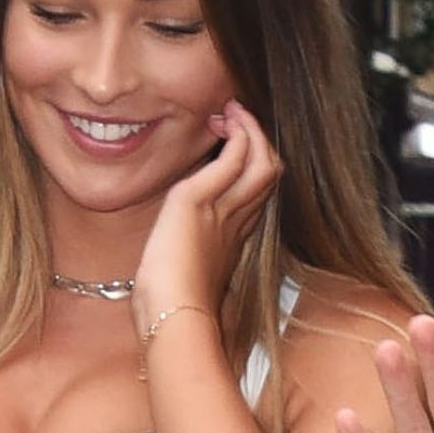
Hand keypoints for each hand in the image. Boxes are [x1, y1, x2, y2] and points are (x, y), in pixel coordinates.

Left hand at [131, 100, 281, 351]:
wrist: (173, 320)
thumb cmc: (172, 313)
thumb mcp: (181, 283)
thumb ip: (184, 267)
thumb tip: (165, 272)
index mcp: (232, 241)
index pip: (254, 195)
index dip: (250, 168)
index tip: (234, 152)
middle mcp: (237, 223)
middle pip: (269, 174)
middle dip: (258, 143)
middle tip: (238, 121)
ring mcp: (223, 211)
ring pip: (262, 161)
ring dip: (251, 131)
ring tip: (234, 112)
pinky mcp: (199, 200)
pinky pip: (234, 158)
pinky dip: (236, 135)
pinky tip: (224, 122)